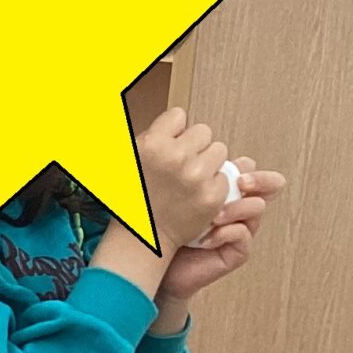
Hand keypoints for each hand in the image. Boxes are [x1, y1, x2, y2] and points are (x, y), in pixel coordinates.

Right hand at [135, 107, 230, 253]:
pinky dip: (214, 185)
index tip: (168, 146)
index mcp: (152, 144)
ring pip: (219, 151)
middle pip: (203, 131)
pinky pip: (225, 176)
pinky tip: (196, 195)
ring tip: (191, 179)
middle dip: (195, 146)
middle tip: (182, 166)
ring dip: (209, 163)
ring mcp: (196, 177)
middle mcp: (175, 158)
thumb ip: (150, 135)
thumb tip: (174, 118)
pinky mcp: (212, 196)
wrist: (142, 237)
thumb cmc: (132, 197)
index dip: (174, 132)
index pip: (179, 115)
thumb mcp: (128, 159)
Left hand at [157, 157, 281, 308]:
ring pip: (257, 207)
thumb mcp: (167, 194)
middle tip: (241, 182)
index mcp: (223, 188)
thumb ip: (181, 172)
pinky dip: (226, 233)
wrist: (152, 265)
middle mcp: (236, 206)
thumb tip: (185, 145)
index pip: (247, 168)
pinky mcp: (236, 251)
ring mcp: (238, 228)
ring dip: (237, 208)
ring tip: (212, 216)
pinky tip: (204, 238)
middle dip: (260, 179)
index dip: (245, 165)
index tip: (224, 165)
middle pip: (268, 184)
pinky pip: (243, 236)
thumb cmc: (157, 227)